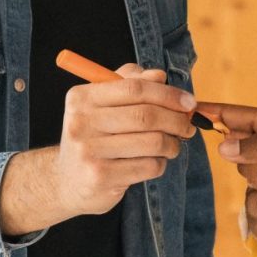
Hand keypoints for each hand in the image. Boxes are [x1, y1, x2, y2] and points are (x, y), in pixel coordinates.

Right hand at [1, 65, 196, 235]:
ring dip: (172, 144)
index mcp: (81, 98)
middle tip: (188, 126)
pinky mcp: (100, 177)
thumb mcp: (103, 105)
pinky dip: (160, 163)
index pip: (134, 88)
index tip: (188, 102)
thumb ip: (129, 83)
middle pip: (145, 115)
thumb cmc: (94, 136)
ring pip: (151, 142)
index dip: (167, 94)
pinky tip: (154, 162)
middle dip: (176, 120)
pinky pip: (148, 166)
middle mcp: (80, 122)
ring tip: (172, 145)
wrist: (68, 181)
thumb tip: (158, 75)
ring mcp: (88, 151)